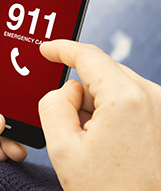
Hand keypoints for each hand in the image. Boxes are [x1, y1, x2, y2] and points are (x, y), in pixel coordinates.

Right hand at [39, 40, 160, 189]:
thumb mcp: (62, 148)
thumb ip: (53, 104)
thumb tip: (67, 89)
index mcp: (125, 99)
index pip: (88, 56)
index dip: (62, 49)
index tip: (46, 50)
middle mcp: (151, 96)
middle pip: (100, 74)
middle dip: (79, 93)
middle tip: (72, 128)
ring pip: (113, 87)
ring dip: (95, 107)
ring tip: (95, 144)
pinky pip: (127, 100)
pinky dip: (110, 113)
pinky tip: (108, 144)